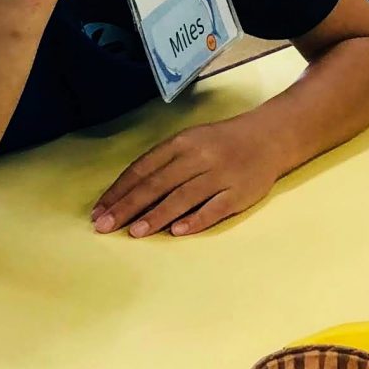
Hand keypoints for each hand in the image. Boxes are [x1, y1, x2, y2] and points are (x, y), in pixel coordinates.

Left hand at [91, 120, 282, 237]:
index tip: (99, 211)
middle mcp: (198, 157)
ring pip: (183, 197)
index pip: (142, 168)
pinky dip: (196, 220)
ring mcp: (220, 175)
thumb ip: (163, 164)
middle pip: (157, 184)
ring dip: (156, 215)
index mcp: (181, 143)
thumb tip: (128, 194)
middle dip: (128, 206)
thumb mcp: (190, 141)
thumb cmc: (221, 143)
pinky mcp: (239, 193)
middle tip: (105, 226)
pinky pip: (215, 208)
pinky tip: (176, 232)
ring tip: (135, 232)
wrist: (269, 137)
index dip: (119, 190)